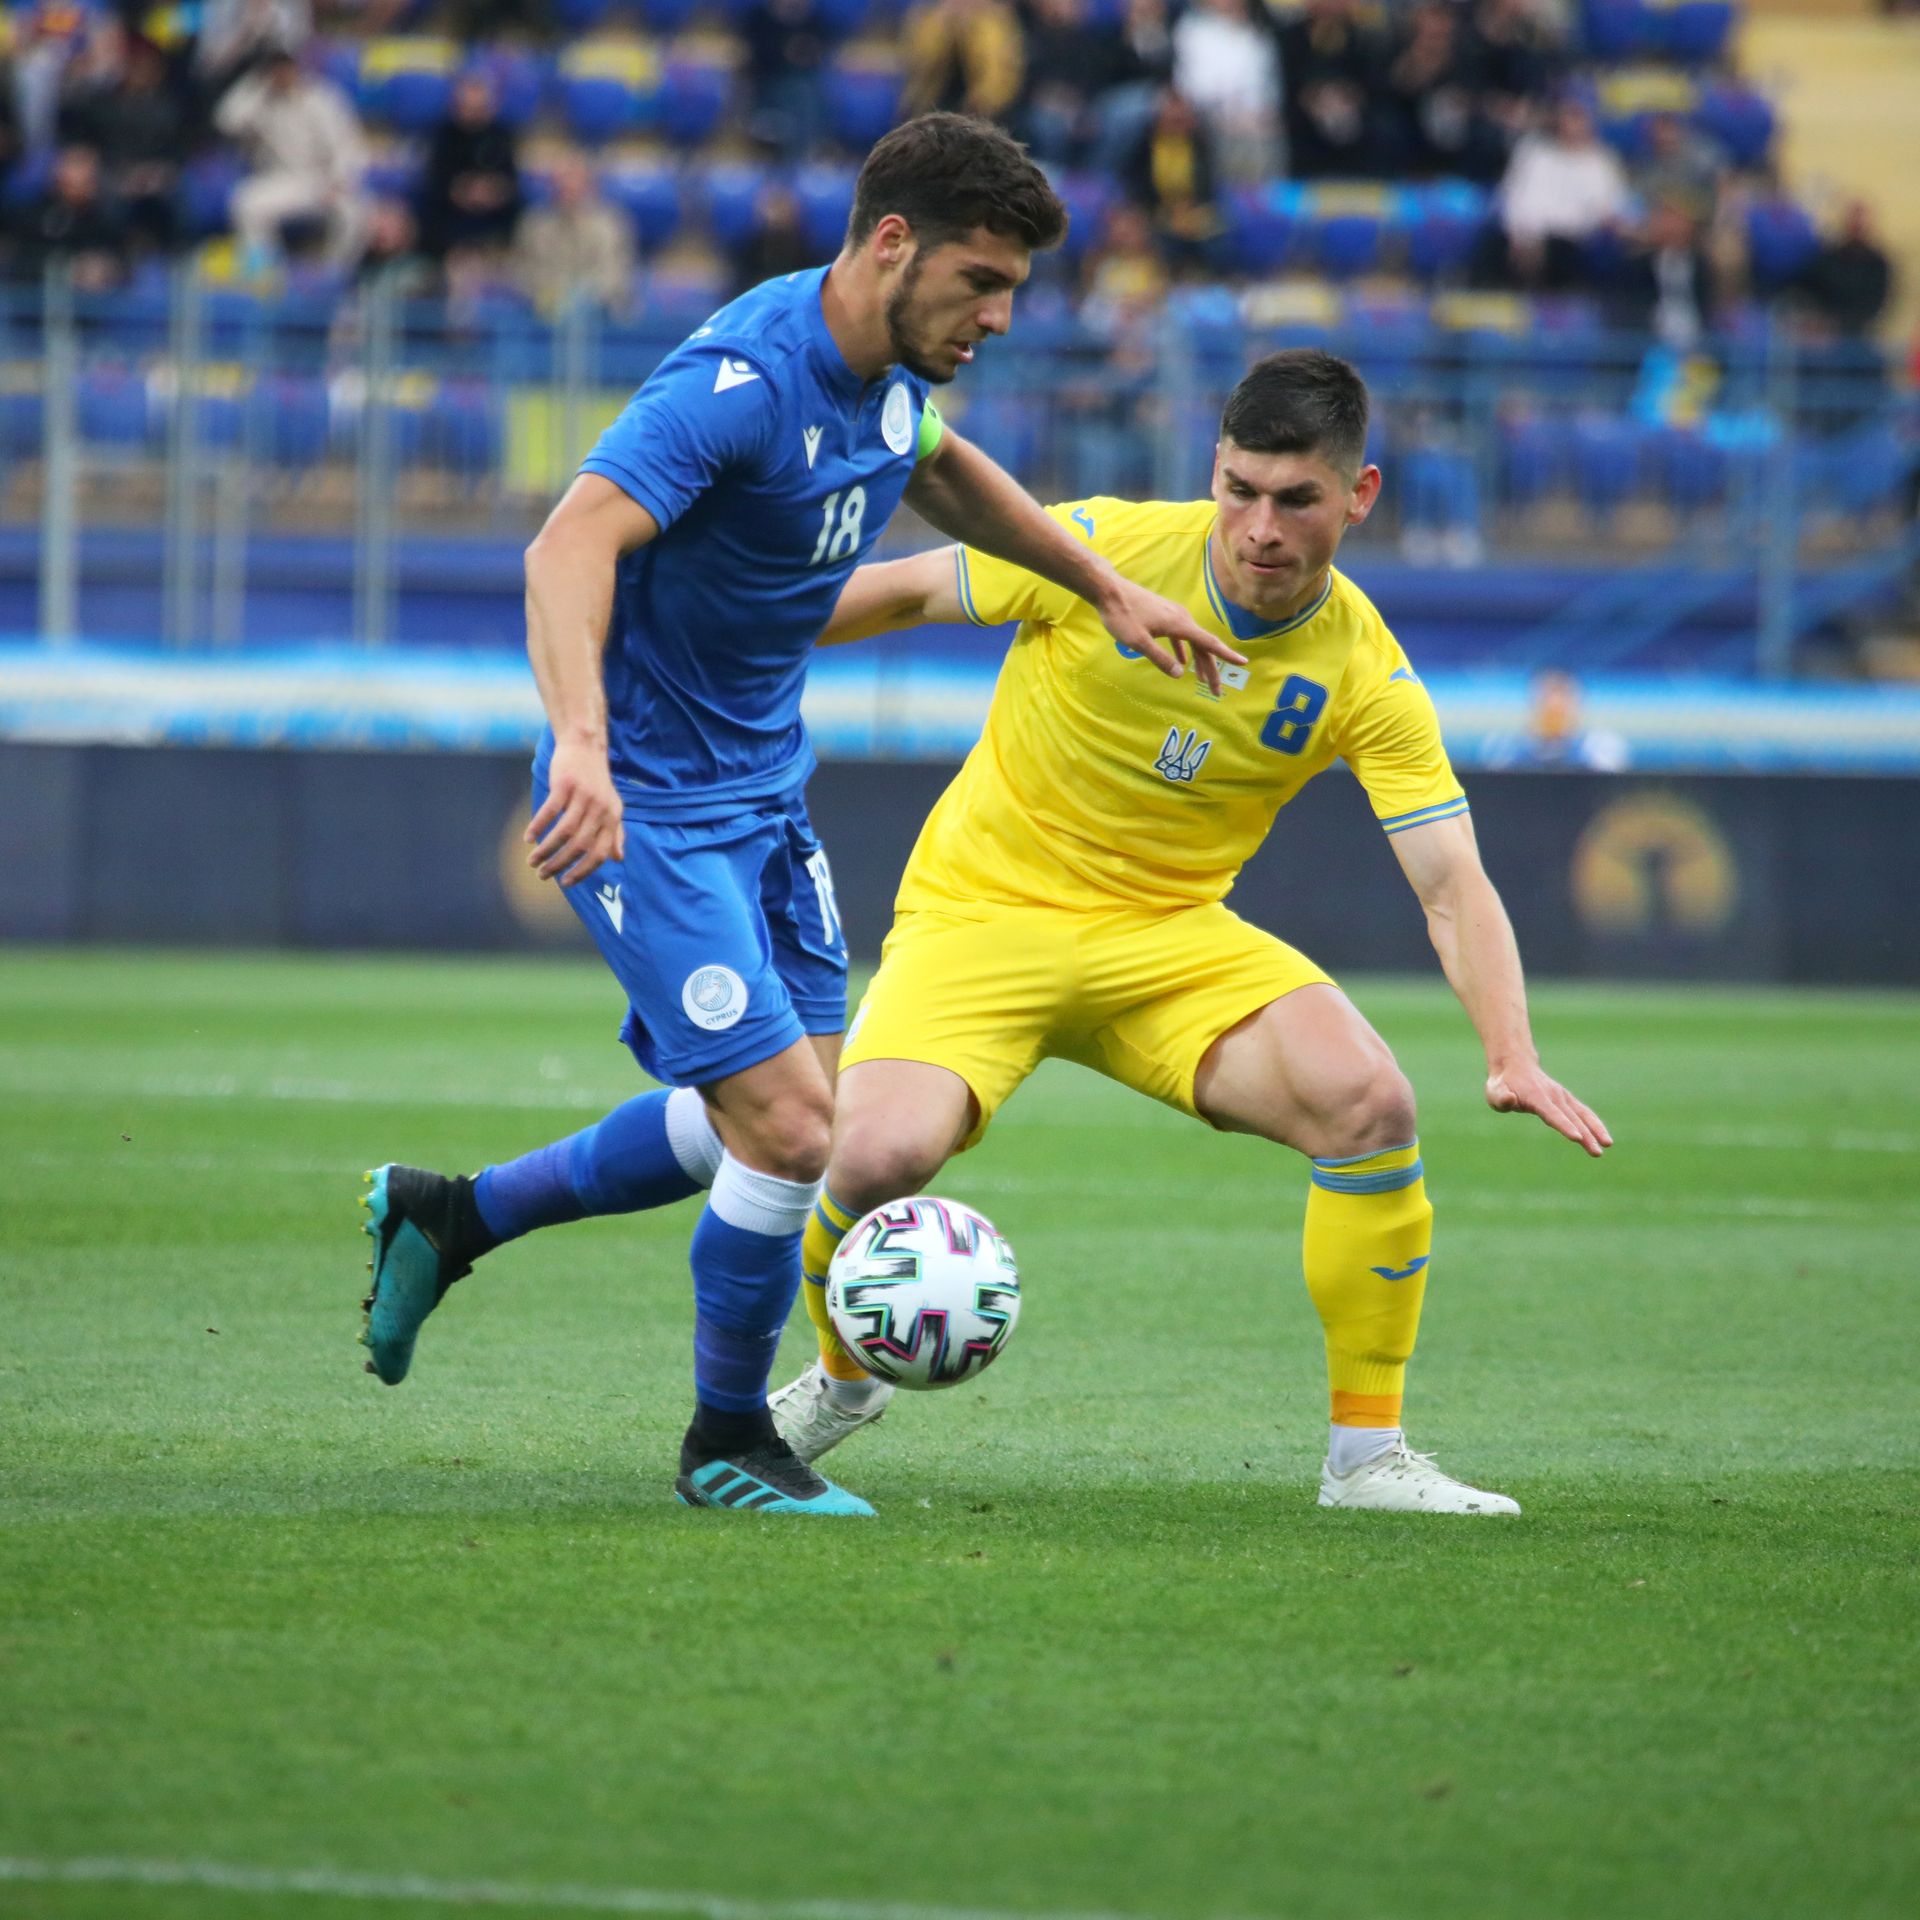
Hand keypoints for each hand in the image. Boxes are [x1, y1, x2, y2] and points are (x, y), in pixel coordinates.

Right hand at [526, 736, 623, 884]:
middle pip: (580, 846)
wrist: (585, 747)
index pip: (600, 853)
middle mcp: (601, 809)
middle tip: (543, 875)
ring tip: (533, 861)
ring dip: (546, 850)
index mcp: (612, 818)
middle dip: (560, 864)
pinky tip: (528, 838)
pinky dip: (538, 826)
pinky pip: (550, 811)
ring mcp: (583, 796)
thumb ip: (615, 832)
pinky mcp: (565, 784)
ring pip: (564, 832)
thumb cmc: (596, 781)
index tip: (566, 882)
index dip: (583, 871)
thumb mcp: (612, 806)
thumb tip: (617, 858)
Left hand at [1095, 574, 1245, 694]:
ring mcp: (1173, 615)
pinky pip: (1181, 635)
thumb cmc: (1122, 615)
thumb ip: (1159, 658)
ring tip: (1202, 680)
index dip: (1226, 654)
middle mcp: (1181, 618)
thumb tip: (1179, 674)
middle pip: (1202, 645)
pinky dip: (1184, 650)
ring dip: (1198, 660)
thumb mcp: (1138, 642)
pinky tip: (1183, 662)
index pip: (1209, 642)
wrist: (1109, 590)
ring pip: (1192, 641)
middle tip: (1215, 691)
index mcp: (1179, 624)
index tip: (1243, 662)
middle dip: (1211, 669)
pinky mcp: (1164, 615)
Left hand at [1485, 1062, 1612, 1156]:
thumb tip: (1509, 1099)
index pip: (1552, 1114)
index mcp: (1536, 1097)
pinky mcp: (1567, 1099)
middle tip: (1597, 1152)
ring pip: (1582, 1114)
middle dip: (1586, 1135)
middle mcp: (1553, 1096)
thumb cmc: (1502, 1084)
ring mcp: (1562, 1096)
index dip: (1564, 1126)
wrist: (1515, 1065)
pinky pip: (1584, 1112)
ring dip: (1596, 1130)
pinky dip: (1595, 1123)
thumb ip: (1501, 1098)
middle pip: (1572, 1118)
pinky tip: (1604, 1137)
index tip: (1577, 1138)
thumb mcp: (1494, 1091)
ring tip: (1607, 1145)